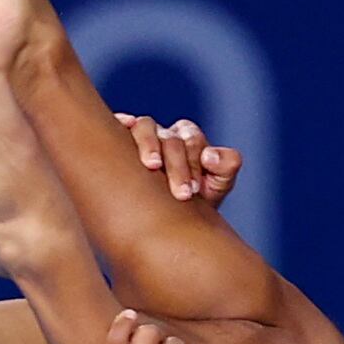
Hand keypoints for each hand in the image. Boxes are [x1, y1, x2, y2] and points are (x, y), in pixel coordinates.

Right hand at [114, 113, 241, 204]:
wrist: (166, 221)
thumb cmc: (194, 202)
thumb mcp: (216, 187)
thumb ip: (226, 169)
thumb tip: (210, 156)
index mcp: (189, 141)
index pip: (193, 142)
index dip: (194, 164)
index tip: (193, 190)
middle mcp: (165, 134)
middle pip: (171, 138)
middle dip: (178, 166)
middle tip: (182, 194)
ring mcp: (142, 135)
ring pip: (145, 127)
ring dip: (150, 144)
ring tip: (153, 165)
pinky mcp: (118, 138)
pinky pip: (118, 124)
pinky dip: (120, 122)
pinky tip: (122, 129)